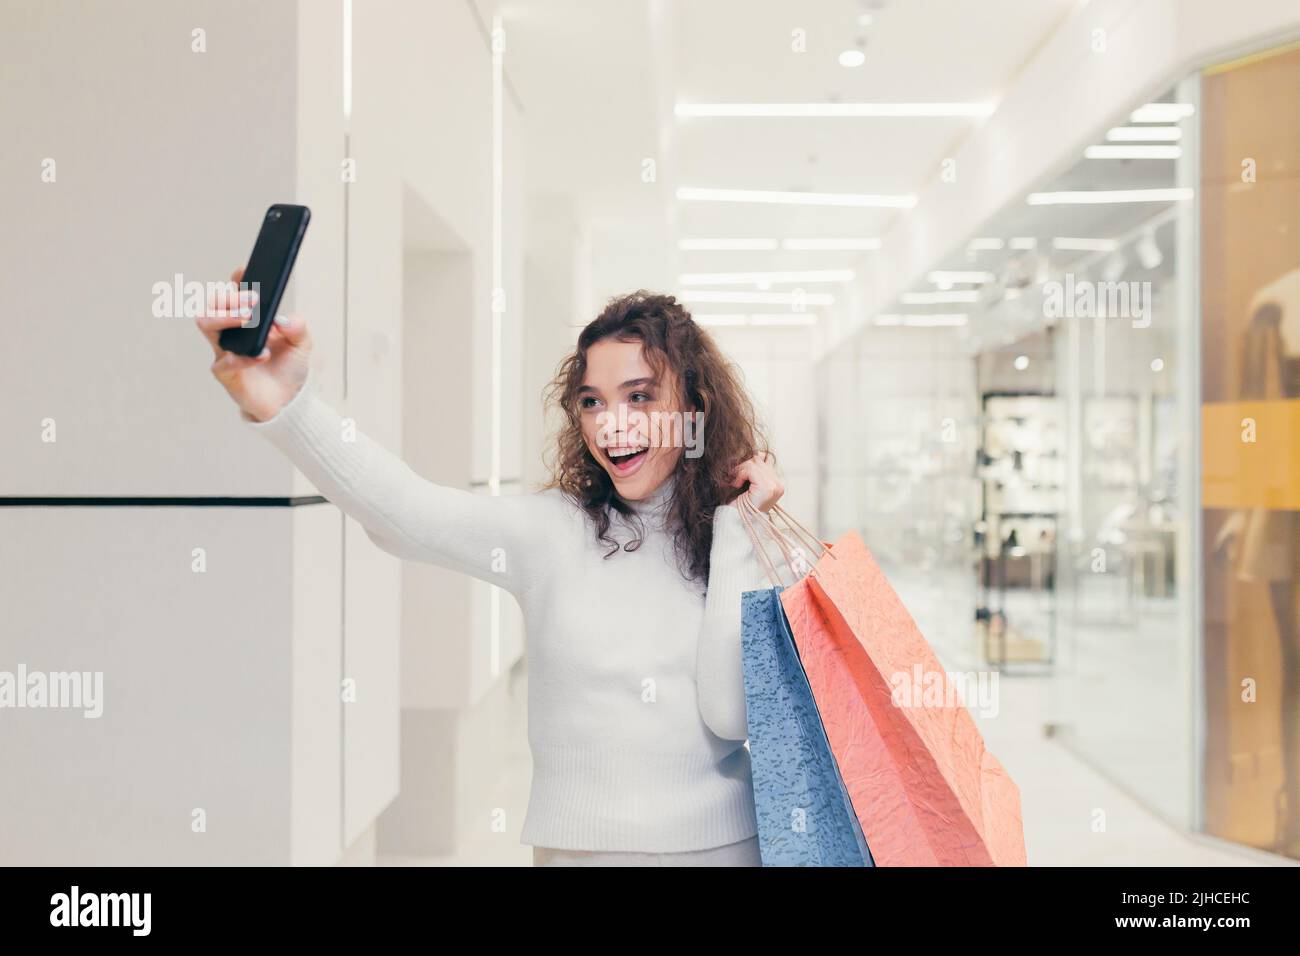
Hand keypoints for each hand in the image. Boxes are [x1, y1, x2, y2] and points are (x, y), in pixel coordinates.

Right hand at [196, 267, 312, 421]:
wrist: (288, 401)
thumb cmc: (288, 368)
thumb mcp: (302, 344)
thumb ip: (298, 327)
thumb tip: (283, 319)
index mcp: (247, 318)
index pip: (235, 292)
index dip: (237, 279)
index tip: (246, 270)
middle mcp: (231, 331)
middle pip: (213, 303)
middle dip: (230, 297)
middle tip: (253, 301)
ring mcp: (224, 350)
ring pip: (205, 323)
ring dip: (226, 317)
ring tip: (249, 319)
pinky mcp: (225, 373)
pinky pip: (224, 360)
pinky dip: (244, 357)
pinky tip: (262, 356)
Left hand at [729, 452, 783, 512]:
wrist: (737, 523)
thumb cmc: (740, 505)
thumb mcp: (749, 486)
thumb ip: (753, 472)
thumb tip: (750, 453)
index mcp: (777, 484)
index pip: (765, 459)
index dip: (749, 463)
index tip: (738, 474)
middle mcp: (778, 484)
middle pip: (759, 458)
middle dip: (743, 465)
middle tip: (733, 477)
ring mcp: (774, 486)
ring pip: (753, 462)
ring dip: (740, 470)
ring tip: (735, 482)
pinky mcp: (766, 487)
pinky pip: (750, 469)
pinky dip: (740, 475)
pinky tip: (736, 485)